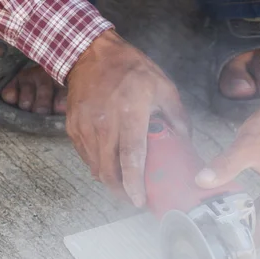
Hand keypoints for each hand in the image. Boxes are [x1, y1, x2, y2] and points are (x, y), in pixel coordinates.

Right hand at [66, 30, 189, 206]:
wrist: (91, 55)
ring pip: (96, 169)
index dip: (134, 184)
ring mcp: (85, 128)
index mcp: (129, 114)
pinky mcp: (74, 130)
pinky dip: (98, 167)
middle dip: (121, 192)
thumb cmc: (131, 70)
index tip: (139, 201)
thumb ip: (177, 117)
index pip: (130, 159)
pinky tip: (110, 165)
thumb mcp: (163, 86)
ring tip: (123, 184)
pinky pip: (87, 158)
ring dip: (109, 181)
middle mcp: (104, 124)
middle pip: (109, 171)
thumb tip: (185, 143)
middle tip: (133, 198)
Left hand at [195, 74, 259, 244]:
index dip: (242, 241)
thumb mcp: (247, 148)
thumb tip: (201, 181)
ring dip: (247, 219)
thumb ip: (224, 167)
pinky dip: (255, 207)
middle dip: (241, 231)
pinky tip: (237, 205)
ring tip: (220, 223)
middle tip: (213, 234)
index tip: (220, 245)